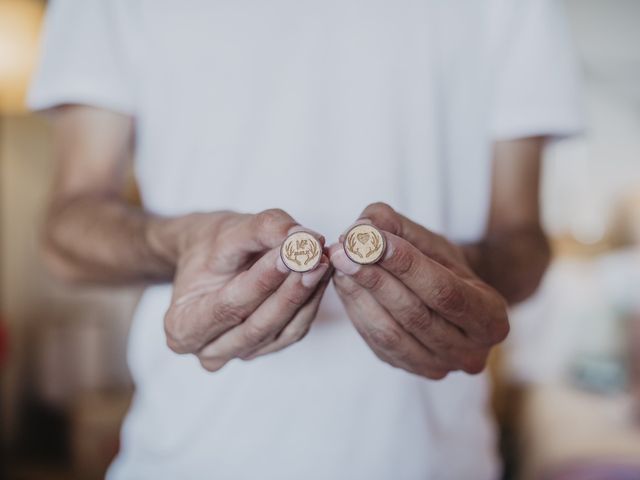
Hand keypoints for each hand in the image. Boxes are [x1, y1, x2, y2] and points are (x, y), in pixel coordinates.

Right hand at [160, 209, 330, 370]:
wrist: (210, 255)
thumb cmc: (211, 244)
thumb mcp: (228, 229)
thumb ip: (263, 229)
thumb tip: (304, 237)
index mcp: (182, 328)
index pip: (229, 306)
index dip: (262, 281)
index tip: (291, 254)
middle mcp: (208, 350)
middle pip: (258, 324)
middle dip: (290, 289)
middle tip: (315, 257)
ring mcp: (240, 354)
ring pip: (282, 330)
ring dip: (307, 294)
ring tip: (323, 259)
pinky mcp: (268, 347)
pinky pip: (295, 329)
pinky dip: (311, 300)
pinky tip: (322, 273)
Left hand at [329, 203, 508, 378]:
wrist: (446, 296)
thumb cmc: (440, 263)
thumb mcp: (427, 238)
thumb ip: (394, 226)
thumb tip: (358, 230)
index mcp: (491, 319)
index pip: (445, 292)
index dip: (408, 266)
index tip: (373, 240)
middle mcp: (469, 353)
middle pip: (415, 315)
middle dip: (375, 278)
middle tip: (343, 250)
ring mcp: (436, 367)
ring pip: (389, 333)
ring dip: (359, 295)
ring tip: (338, 262)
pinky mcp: (405, 367)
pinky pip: (374, 341)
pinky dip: (355, 310)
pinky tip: (343, 283)